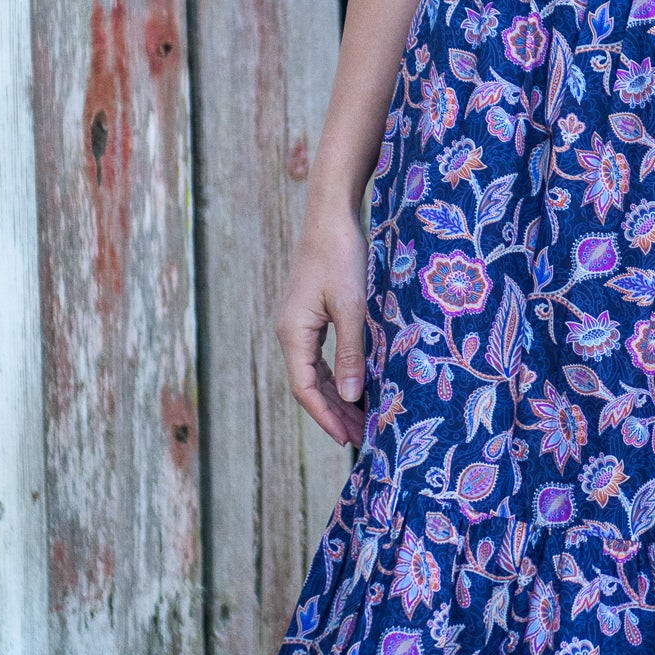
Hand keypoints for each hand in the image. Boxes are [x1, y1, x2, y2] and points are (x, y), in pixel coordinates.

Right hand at [278, 194, 371, 448]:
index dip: (326, 417)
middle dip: (335, 413)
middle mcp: (290, 332)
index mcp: (293, 333)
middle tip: (364, 438)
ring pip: (314, 372)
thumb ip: (351, 352)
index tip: (348, 440)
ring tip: (363, 420)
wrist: (331, 215)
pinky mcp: (310, 314)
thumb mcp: (353, 307)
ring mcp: (298, 323)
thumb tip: (350, 396)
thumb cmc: (341, 256)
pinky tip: (358, 385)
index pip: (304, 389)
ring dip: (337, 396)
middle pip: (309, 385)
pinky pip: (320, 355)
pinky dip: (337, 374)